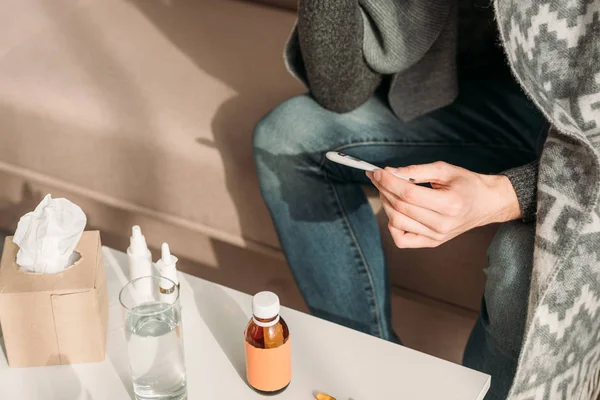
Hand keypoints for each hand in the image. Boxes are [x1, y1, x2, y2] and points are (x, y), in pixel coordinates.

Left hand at [367, 162, 520, 247]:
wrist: (486, 203)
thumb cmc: (466, 184)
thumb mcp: (445, 170)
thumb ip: (417, 171)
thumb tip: (391, 172)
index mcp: (449, 204)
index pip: (409, 194)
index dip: (389, 182)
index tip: (377, 172)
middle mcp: (443, 224)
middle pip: (401, 207)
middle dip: (384, 189)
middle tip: (378, 177)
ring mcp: (437, 236)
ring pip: (397, 222)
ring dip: (385, 204)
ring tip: (386, 190)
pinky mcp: (432, 243)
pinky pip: (402, 240)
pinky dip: (392, 226)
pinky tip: (395, 211)